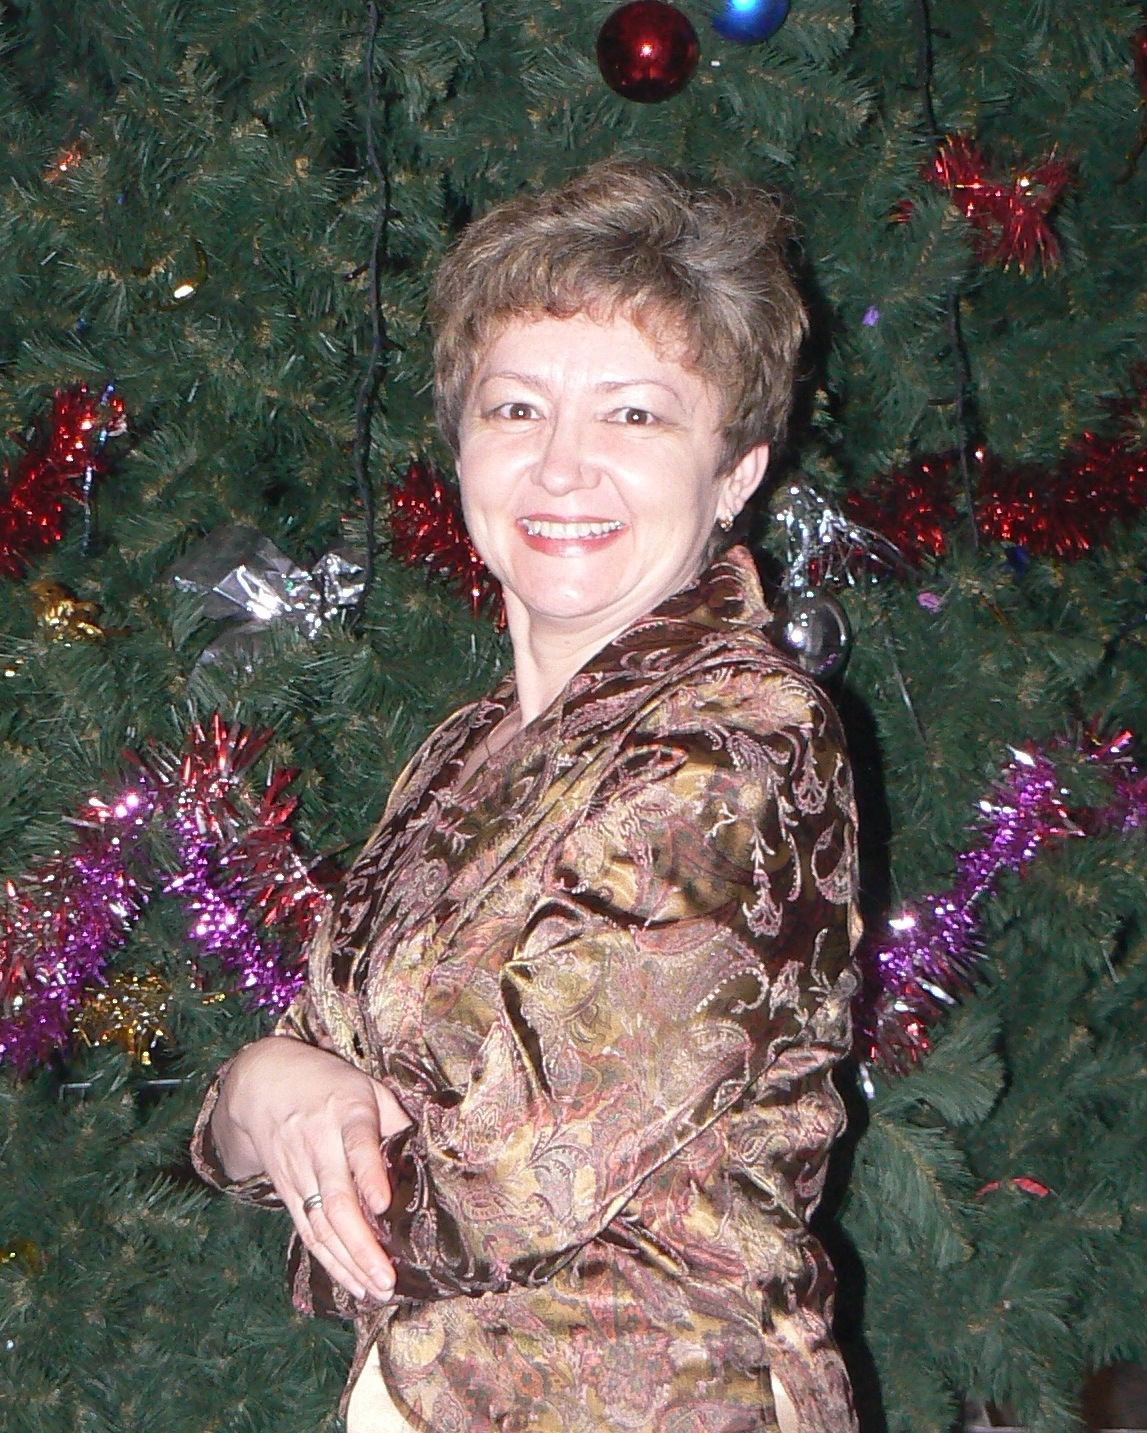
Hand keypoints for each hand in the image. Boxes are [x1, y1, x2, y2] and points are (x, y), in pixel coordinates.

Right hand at [210, 1036, 411, 1302]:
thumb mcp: (367, 1085)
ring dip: (348, 1263)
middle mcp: (318, 1146)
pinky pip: (308, 1232)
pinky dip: (330, 1262)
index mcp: (346, 1112)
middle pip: (336, 1200)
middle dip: (361, 1244)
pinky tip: (353, 1284)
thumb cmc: (331, 1085)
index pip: (357, 1145)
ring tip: (376, 1291)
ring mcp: (298, 1172)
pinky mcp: (287, 1192)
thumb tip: (423, 1158)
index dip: (368, 1174)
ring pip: (320, 1225)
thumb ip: (395, 1118)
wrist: (263, 1084)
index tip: (382, 1204)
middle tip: (387, 1278)